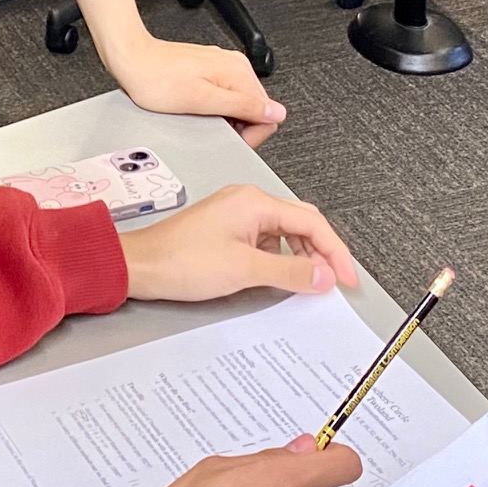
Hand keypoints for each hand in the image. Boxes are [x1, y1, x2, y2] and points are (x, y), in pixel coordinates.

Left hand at [102, 32, 285, 148]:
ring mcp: (221, 67)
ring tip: (201, 119)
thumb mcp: (202, 101)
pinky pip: (223, 96)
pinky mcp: (208, 70)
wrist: (131, 59)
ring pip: (239, 103)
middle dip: (240, 126)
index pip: (269, 111)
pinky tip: (196, 110)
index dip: (253, 133)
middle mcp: (234, 65)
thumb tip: (276, 113)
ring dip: (226, 118)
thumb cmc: (156, 80)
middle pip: (255, 107)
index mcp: (238, 72)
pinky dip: (214, 108)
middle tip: (213, 130)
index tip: (234, 139)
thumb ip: (243, 107)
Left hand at [118, 184, 356, 301]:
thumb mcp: (244, 270)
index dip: (335, 251)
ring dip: (300, 257)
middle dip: (321, 252)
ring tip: (308, 284)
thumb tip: (325, 276)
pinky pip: (265, 240)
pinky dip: (278, 258)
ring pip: (284, 233)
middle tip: (333, 283)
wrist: (140, 265)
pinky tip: (279, 278)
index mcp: (255, 202)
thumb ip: (289, 273)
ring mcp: (237, 215)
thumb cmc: (182, 261)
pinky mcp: (227, 229)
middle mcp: (248, 202)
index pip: (312, 222)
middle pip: (301, 223)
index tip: (347, 278)